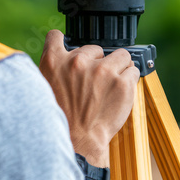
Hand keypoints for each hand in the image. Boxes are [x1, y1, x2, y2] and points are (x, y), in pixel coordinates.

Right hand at [39, 30, 140, 166]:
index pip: (55, 37)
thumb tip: (67, 61)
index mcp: (54, 62)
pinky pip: (133, 71)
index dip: (62, 41)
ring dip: (119, 68)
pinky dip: (130, 81)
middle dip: (97, 63)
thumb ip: (56, 72)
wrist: (78, 143)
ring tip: (112, 86)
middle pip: (96, 48)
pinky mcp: (122, 82)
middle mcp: (78, 61)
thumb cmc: (62, 121)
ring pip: (121, 55)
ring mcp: (102, 70)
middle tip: (95, 84)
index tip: (67, 46)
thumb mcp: (46, 91)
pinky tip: (120, 94)